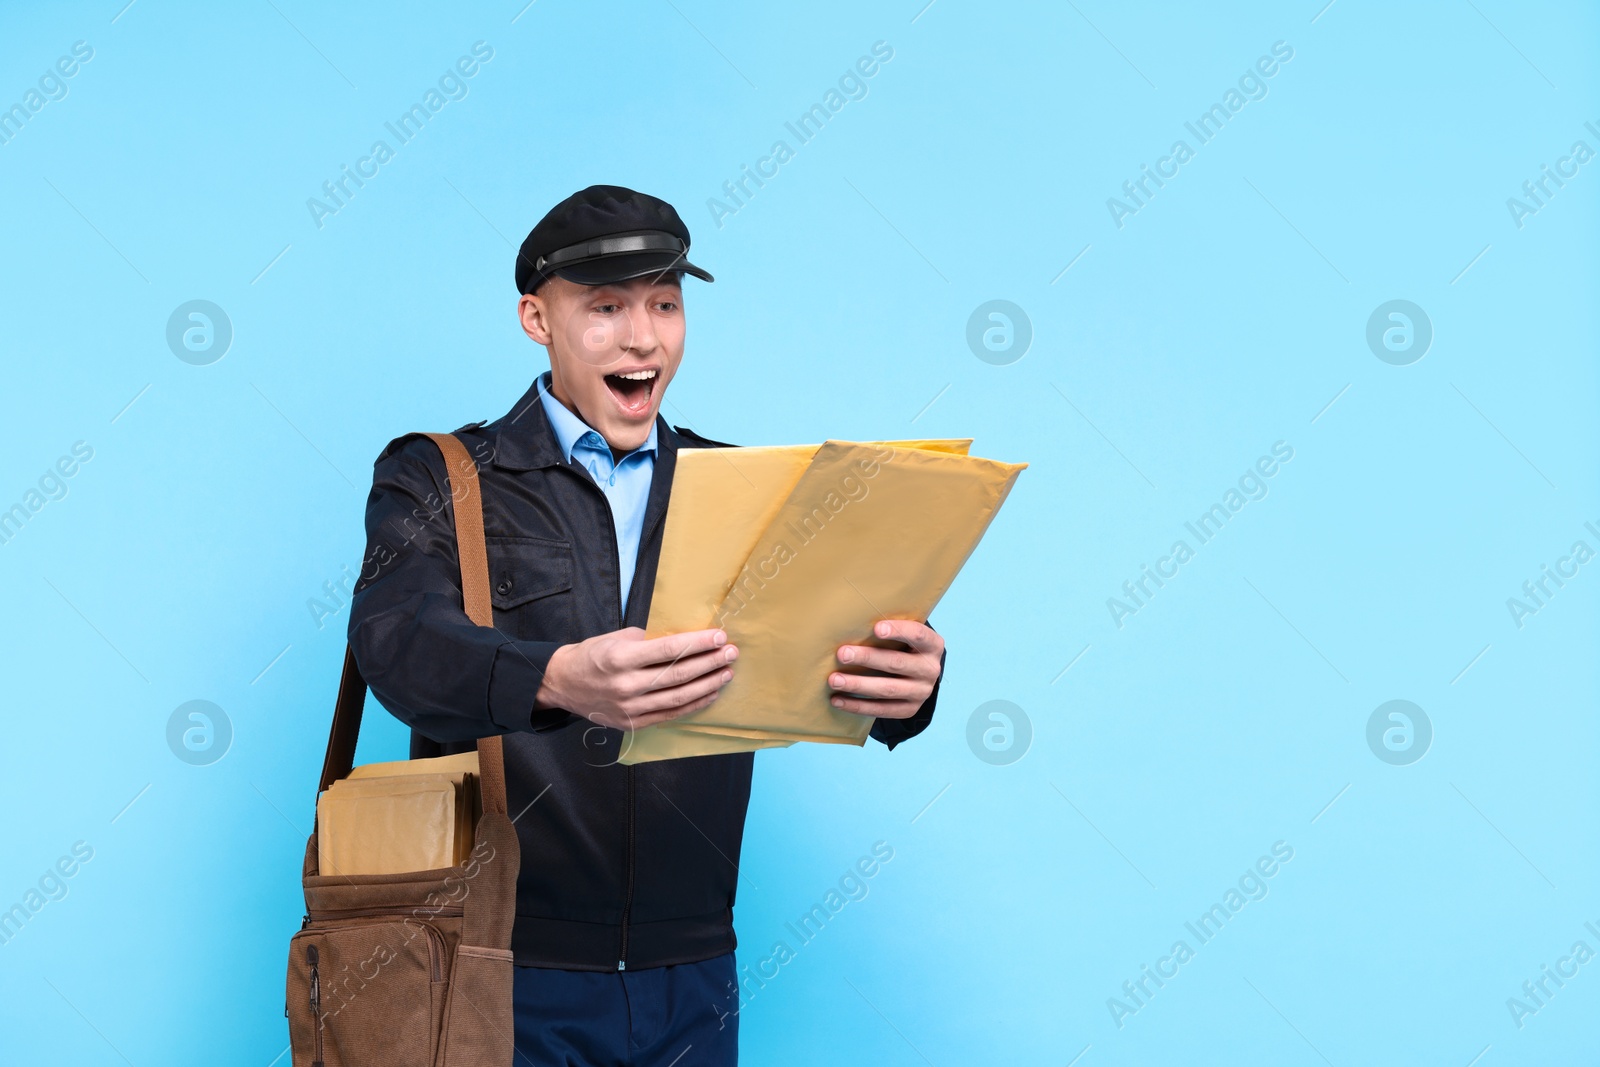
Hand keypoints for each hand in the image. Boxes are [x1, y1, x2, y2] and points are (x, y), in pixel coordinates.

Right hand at [534, 627, 737, 731]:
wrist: (562, 684)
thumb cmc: (591, 655)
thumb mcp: (616, 638)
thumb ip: (648, 641)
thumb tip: (685, 640)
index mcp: (620, 658)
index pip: (668, 650)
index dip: (698, 643)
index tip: (719, 636)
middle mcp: (625, 685)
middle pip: (678, 675)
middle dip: (709, 663)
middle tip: (730, 653)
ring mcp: (629, 708)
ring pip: (678, 698)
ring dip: (707, 685)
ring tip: (726, 673)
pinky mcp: (632, 724)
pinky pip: (669, 715)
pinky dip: (693, 705)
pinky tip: (709, 693)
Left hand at [828, 619, 943, 720]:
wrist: (920, 675)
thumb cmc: (904, 646)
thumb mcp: (906, 634)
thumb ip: (889, 628)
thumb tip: (850, 621)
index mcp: (933, 645)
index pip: (918, 635)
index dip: (898, 631)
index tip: (876, 628)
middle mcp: (930, 670)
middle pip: (897, 663)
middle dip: (867, 658)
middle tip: (842, 654)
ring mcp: (921, 692)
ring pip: (887, 689)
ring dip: (858, 684)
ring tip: (834, 680)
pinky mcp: (909, 709)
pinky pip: (882, 710)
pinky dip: (857, 706)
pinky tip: (838, 700)